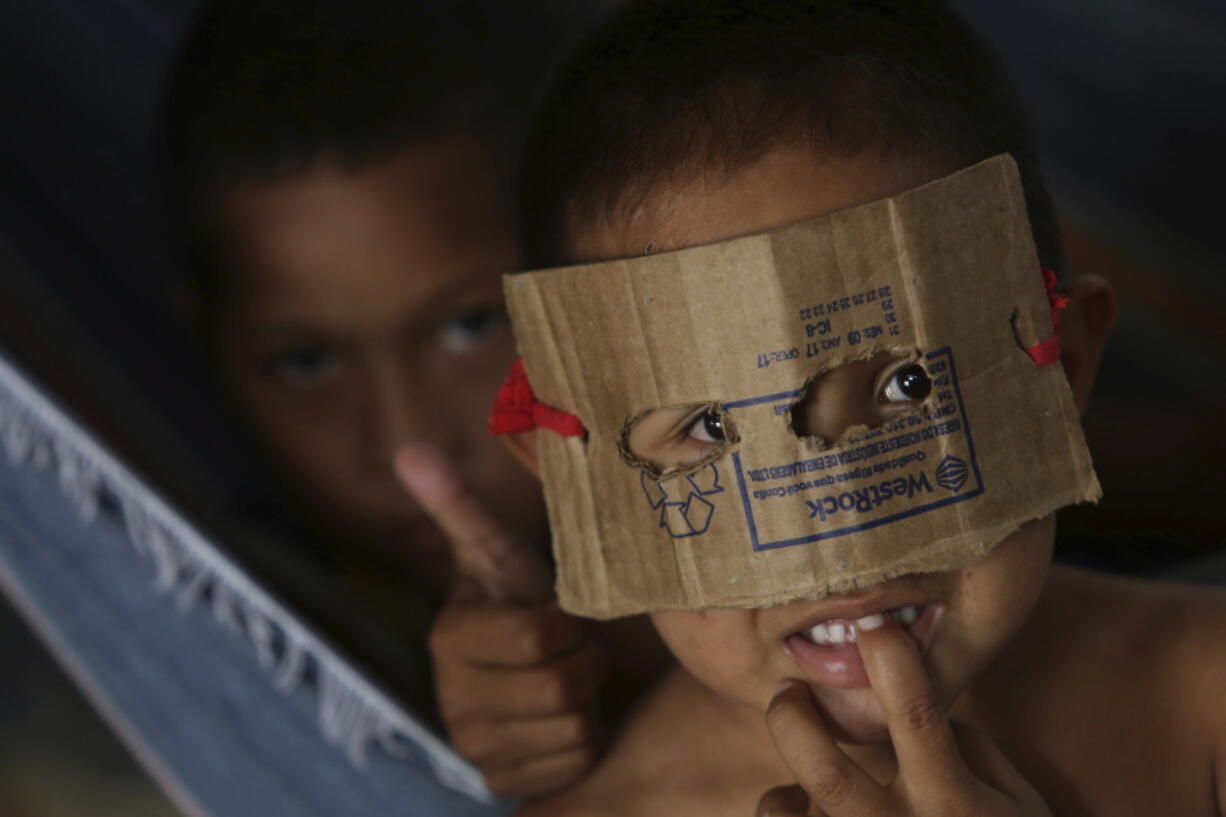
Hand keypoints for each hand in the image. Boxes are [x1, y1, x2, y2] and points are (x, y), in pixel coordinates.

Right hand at [395, 445, 604, 797]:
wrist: (539, 667)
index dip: (571, 624)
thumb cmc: (525, 600)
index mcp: (450, 637)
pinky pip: (570, 765)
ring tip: (572, 678)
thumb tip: (410, 450)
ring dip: (589, 700)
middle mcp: (451, 700)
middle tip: (580, 647)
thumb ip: (458, 506)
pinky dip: (585, 741)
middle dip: (585, 661)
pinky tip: (566, 716)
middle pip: (557, 685)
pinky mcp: (501, 782)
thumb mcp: (501, 554)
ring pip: (570, 729)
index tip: (570, 615)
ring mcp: (474, 748)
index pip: (536, 635)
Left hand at [757, 616, 1050, 816]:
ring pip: (784, 816)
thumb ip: (962, 744)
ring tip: (793, 788)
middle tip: (788, 694)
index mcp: (952, 803)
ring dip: (782, 793)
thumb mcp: (1012, 796)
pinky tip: (800, 811)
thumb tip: (905, 694)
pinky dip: (783, 815)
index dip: (893, 662)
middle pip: (823, 771)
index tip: (871, 623)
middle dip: (793, 717)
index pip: (918, 718)